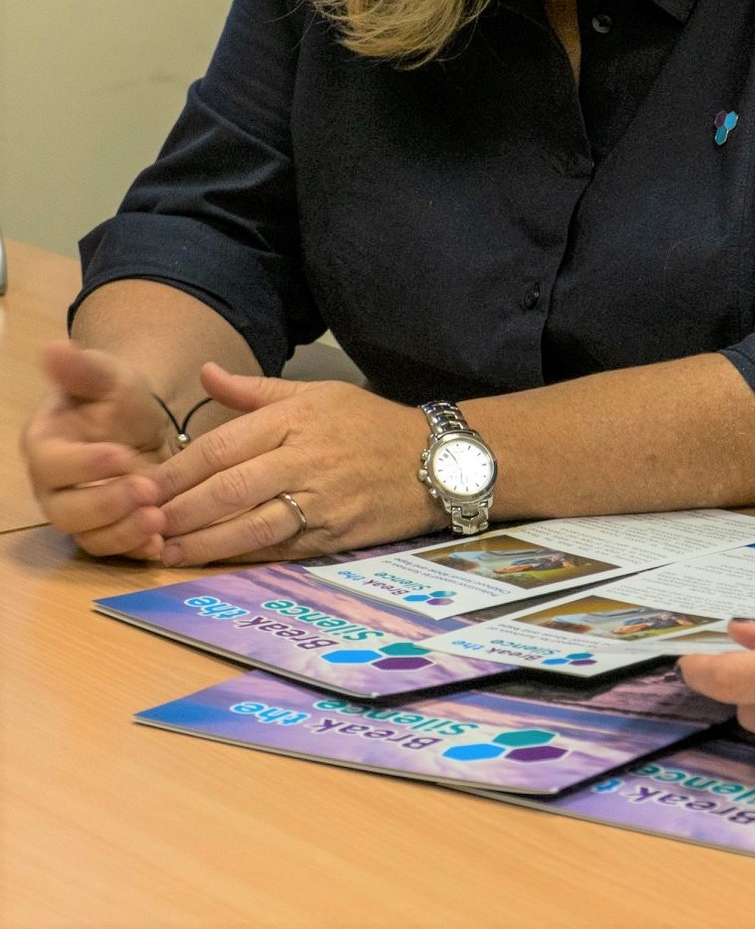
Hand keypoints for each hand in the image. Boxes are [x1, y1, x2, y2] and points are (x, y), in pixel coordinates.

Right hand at [22, 342, 178, 558]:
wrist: (141, 423)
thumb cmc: (116, 397)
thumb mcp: (107, 376)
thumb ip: (82, 368)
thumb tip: (53, 346)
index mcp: (46, 445)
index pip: (53, 464)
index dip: (84, 464)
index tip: (122, 454)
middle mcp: (55, 486)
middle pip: (67, 511)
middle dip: (107, 505)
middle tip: (149, 491)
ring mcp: (80, 512)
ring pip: (90, 536)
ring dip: (123, 532)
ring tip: (159, 520)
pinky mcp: (108, 529)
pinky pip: (114, 549)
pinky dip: (135, 551)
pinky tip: (162, 546)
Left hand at [148, 365, 435, 564]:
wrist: (436, 461)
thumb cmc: (371, 424)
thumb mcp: (318, 394)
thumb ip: (255, 392)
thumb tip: (206, 374)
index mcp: (296, 420)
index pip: (222, 446)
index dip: (176, 470)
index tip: (139, 485)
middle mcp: (306, 459)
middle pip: (228, 488)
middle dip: (178, 510)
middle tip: (138, 523)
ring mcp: (321, 500)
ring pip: (250, 524)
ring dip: (201, 541)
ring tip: (164, 550)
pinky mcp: (334, 534)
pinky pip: (279, 548)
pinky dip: (241, 556)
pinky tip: (211, 560)